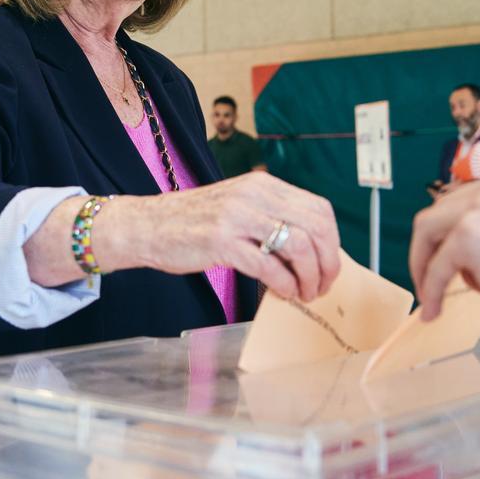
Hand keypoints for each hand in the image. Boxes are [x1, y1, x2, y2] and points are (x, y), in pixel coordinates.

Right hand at [102, 172, 341, 302]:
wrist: (147, 225)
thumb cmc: (193, 222)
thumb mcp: (238, 206)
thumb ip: (270, 216)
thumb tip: (309, 249)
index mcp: (262, 184)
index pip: (318, 210)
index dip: (332, 243)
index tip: (328, 266)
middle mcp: (254, 195)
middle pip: (316, 228)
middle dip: (327, 263)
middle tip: (322, 286)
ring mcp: (238, 216)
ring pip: (298, 246)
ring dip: (309, 277)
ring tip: (304, 293)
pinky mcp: (222, 241)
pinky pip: (269, 266)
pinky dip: (284, 284)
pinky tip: (283, 294)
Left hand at [409, 164, 479, 349]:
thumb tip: (468, 260)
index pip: (472, 199)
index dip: (454, 231)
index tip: (450, 258)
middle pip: (444, 209)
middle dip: (433, 246)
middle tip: (432, 278)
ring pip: (428, 230)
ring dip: (424, 265)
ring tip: (429, 297)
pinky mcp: (470, 234)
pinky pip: (437, 265)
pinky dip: (430, 290)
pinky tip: (434, 311)